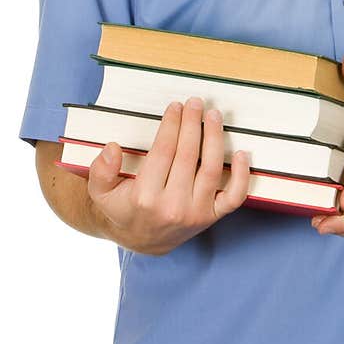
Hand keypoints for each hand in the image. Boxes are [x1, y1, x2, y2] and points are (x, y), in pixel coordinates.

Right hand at [86, 97, 250, 254]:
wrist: (143, 240)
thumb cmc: (124, 209)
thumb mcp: (101, 193)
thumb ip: (101, 170)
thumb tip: (113, 148)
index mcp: (145, 197)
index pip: (163, 152)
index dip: (171, 126)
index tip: (175, 107)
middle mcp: (173, 206)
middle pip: (188, 155)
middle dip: (193, 124)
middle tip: (195, 103)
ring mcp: (196, 213)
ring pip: (211, 169)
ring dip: (215, 138)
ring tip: (214, 116)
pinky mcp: (212, 217)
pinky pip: (234, 197)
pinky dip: (242, 175)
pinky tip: (242, 153)